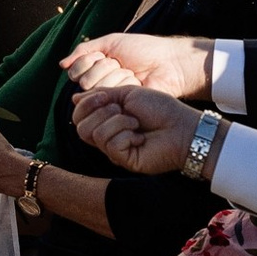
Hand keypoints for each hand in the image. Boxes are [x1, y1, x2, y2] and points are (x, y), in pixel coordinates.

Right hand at [64, 32, 211, 100]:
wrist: (168, 62)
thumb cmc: (144, 50)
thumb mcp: (111, 42)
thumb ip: (85, 51)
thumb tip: (60, 65)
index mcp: (97, 71)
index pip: (76, 70)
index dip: (90, 60)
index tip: (109, 55)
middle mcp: (102, 87)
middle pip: (85, 81)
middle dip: (105, 67)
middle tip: (124, 64)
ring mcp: (113, 100)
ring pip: (98, 89)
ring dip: (117, 75)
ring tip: (134, 74)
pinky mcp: (122, 110)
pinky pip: (112, 97)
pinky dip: (125, 84)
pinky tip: (138, 83)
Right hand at [72, 84, 204, 174]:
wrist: (182, 126)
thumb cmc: (159, 108)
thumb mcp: (127, 94)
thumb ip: (101, 95)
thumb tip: (74, 99)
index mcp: (106, 120)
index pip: (78, 115)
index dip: (87, 103)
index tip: (107, 96)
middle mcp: (108, 136)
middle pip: (80, 127)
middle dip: (100, 112)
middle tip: (122, 110)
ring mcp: (115, 150)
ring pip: (94, 135)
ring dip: (118, 122)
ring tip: (136, 123)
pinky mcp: (124, 161)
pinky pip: (110, 145)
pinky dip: (126, 135)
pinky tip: (141, 138)